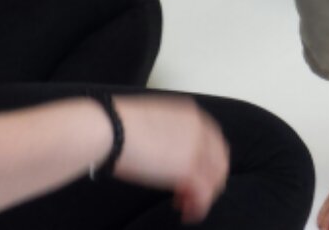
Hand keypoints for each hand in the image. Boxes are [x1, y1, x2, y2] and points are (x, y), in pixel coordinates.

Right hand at [108, 96, 229, 222]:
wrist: (110, 130)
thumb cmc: (117, 125)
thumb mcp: (151, 121)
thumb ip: (166, 135)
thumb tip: (163, 150)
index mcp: (189, 115)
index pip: (211, 141)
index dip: (206, 161)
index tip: (197, 173)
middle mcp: (198, 129)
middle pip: (217, 160)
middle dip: (208, 179)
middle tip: (194, 194)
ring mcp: (196, 149)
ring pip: (213, 178)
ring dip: (203, 195)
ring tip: (189, 207)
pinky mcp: (188, 169)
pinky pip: (203, 193)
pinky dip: (199, 206)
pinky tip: (188, 213)